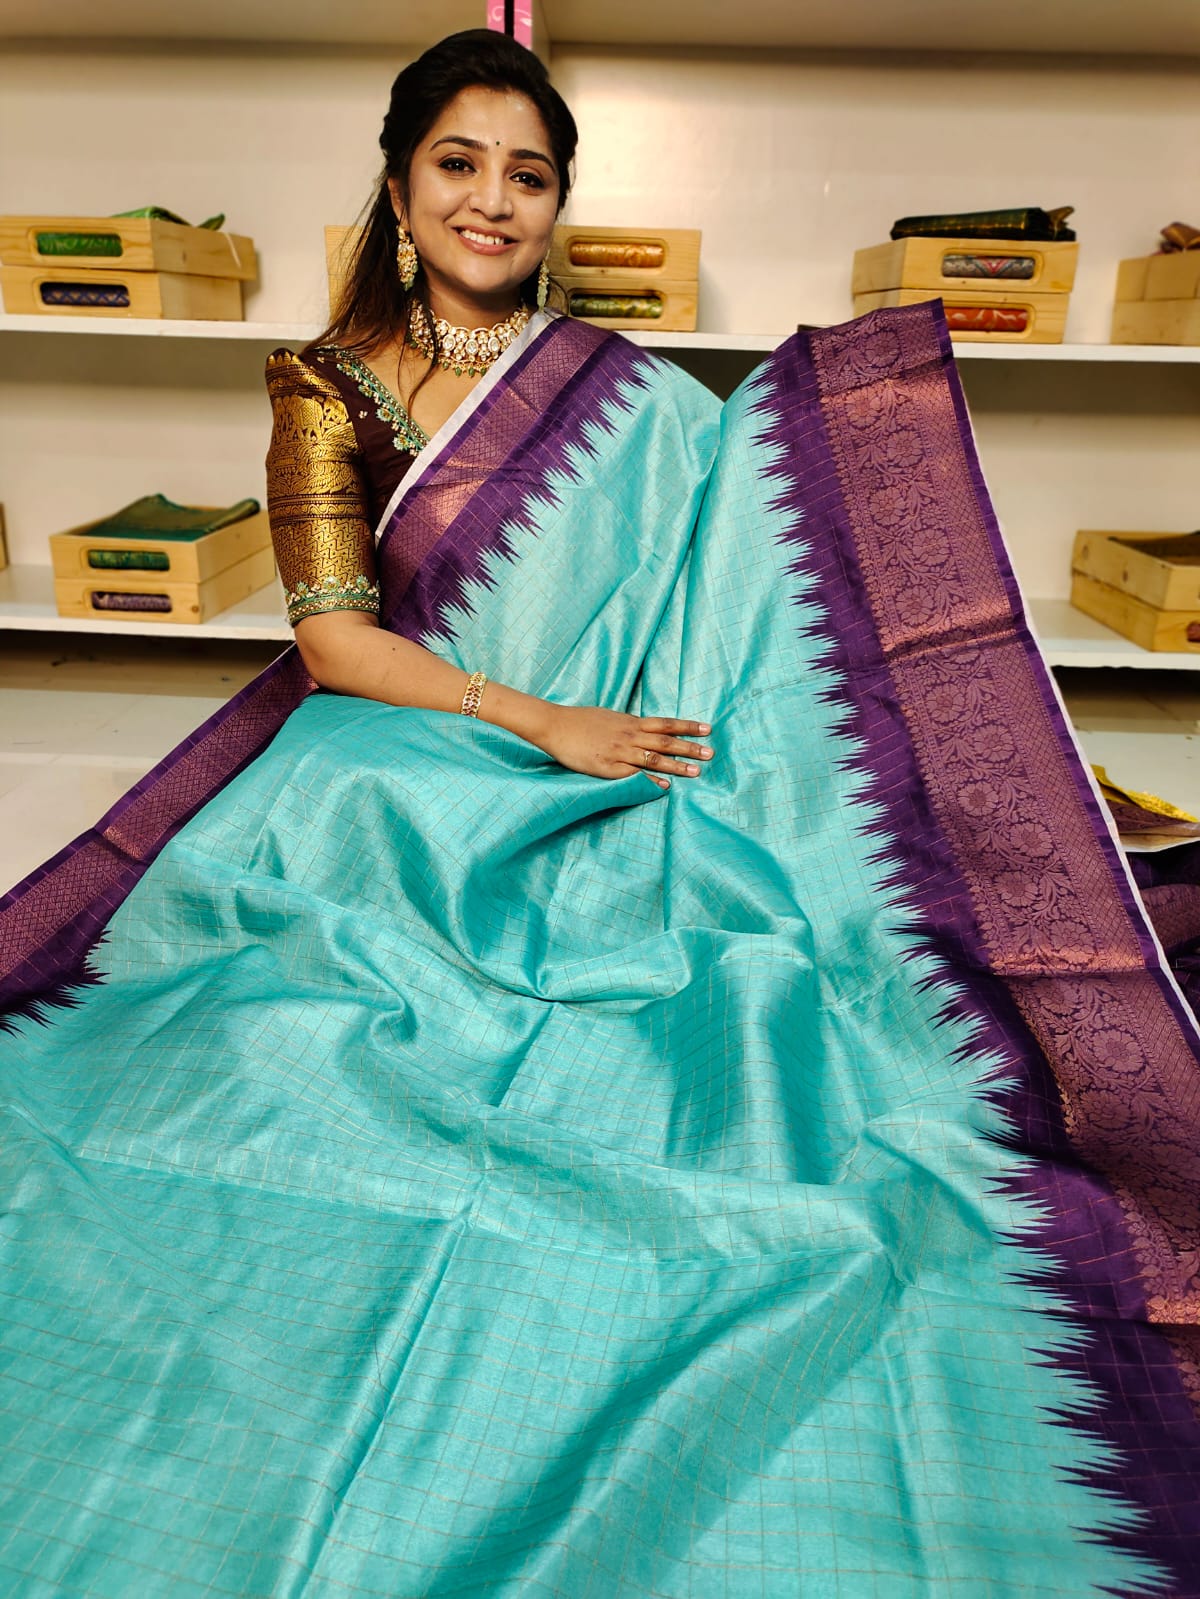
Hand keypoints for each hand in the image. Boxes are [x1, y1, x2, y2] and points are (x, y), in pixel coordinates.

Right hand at [532, 704, 713, 790]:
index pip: (666, 724)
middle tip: (710, 753)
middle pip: (665, 742)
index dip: (687, 726)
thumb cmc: (582, 721)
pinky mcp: (607, 767)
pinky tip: (664, 785)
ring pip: (653, 758)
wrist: (556, 726)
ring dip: (676, 766)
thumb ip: (629, 725)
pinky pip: (633, 774)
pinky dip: (650, 779)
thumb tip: (644, 728)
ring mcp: (619, 752)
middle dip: (690, 748)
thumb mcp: (610, 717)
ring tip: (696, 772)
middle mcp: (629, 735)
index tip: (707, 729)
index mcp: (631, 722)